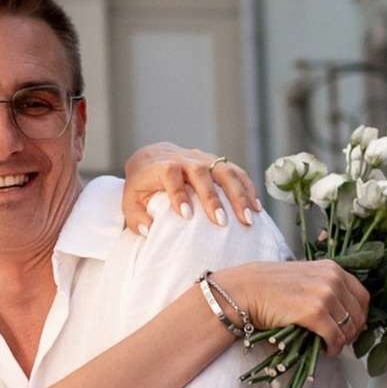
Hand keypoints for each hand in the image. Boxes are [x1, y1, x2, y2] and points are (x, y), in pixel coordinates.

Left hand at [122, 142, 260, 231]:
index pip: (171, 174)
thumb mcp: (130, 200)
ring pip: (225, 171)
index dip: (178, 193)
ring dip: (238, 194)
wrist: (153, 158)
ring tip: (248, 217)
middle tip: (221, 222)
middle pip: (201, 173)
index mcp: (162, 165)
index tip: (186, 215)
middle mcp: (185, 158)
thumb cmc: (142, 185)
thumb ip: (135, 216)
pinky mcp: (218, 163)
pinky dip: (248, 189)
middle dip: (212, 198)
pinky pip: (237, 173)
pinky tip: (256, 207)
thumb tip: (148, 229)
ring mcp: (205, 159)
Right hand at [225, 256, 369, 353]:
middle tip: (342, 341)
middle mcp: (332, 278)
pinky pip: (335, 336)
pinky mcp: (314, 312)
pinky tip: (325, 350)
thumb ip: (324, 287)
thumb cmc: (269, 286)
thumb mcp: (305, 278)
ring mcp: (324, 294)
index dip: (360, 316)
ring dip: (343, 341)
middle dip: (353, 331)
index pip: (362, 296)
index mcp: (332, 268)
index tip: (352, 327)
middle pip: (358, 313)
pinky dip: (333, 347)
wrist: (245, 291)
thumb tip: (343, 312)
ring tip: (332, 346)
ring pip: (348, 327)